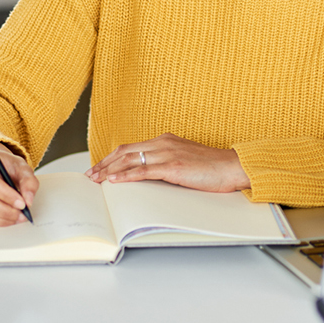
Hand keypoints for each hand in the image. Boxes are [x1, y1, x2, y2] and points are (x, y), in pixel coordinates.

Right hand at [0, 145, 38, 226]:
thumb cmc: (6, 165)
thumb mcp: (21, 166)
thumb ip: (28, 181)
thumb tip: (28, 200)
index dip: (6, 195)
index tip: (22, 204)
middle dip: (4, 209)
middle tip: (21, 214)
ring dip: (0, 218)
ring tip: (16, 217)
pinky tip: (7, 219)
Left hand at [87, 133, 249, 193]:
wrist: (233, 167)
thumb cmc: (212, 168)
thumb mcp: (184, 162)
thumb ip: (165, 165)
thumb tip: (148, 176)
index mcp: (165, 141)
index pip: (130, 147)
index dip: (111, 158)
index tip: (99, 168)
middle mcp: (163, 143)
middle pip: (124, 151)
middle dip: (104, 164)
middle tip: (90, 175)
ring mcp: (168, 154)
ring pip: (130, 160)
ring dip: (109, 171)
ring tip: (96, 180)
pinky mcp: (173, 167)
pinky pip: (144, 171)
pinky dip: (126, 176)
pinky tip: (114, 181)